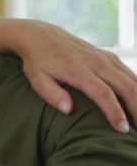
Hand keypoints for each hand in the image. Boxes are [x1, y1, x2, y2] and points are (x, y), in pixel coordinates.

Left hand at [11, 19, 135, 132]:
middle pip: (126, 86)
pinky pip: (130, 73)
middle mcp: (97, 63)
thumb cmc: (38, 62)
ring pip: (133, 79)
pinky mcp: (110, 57)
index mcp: (79, 70)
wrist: (42, 37)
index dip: (115, 112)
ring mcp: (106, 58)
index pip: (103, 93)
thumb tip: (68, 110)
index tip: (123, 129)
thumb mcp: (37, 78)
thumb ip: (51, 94)